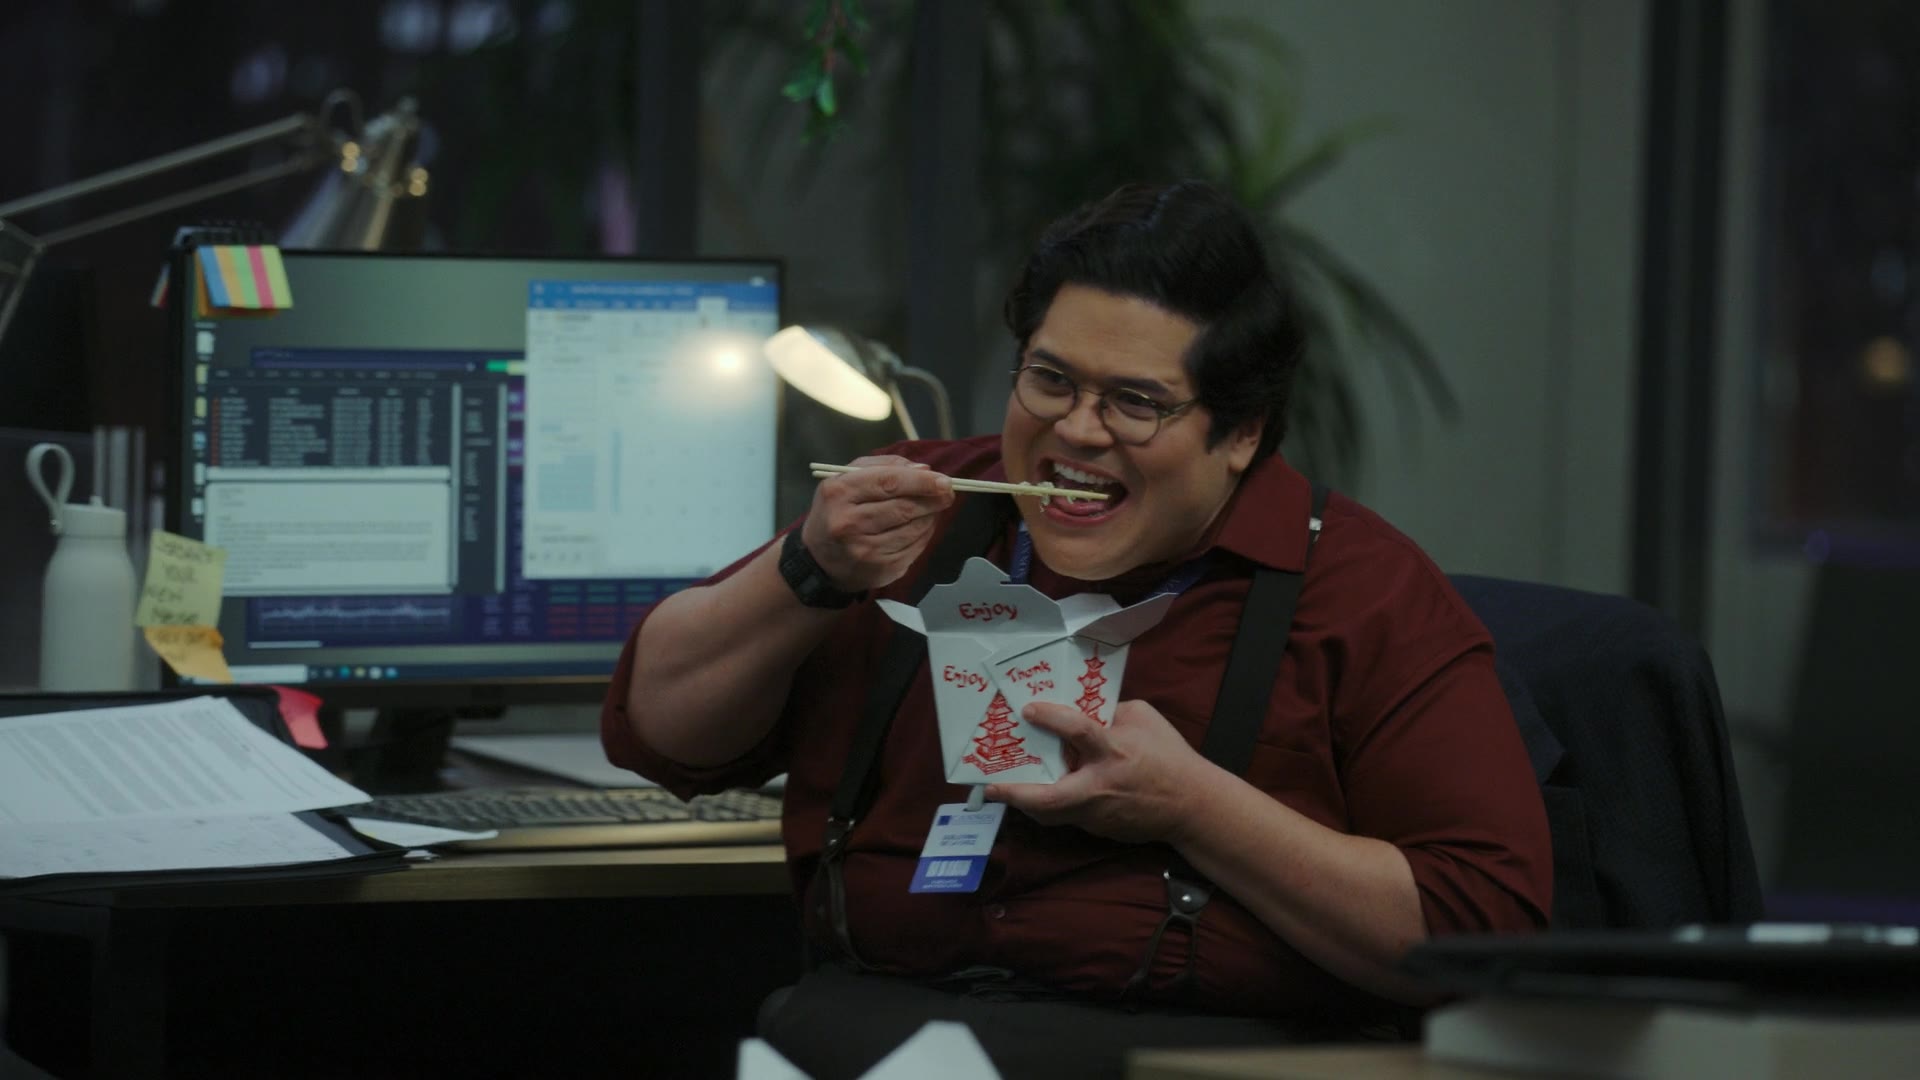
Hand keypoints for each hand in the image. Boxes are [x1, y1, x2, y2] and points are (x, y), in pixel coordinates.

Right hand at [802, 455, 953, 591]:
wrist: (818, 560)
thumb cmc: (837, 511)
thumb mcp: (846, 479)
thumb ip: (883, 466)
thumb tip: (923, 469)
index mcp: (839, 493)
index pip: (889, 482)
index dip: (921, 481)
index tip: (944, 480)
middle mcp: (848, 523)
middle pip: (904, 507)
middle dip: (932, 499)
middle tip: (947, 493)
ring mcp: (864, 550)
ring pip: (913, 529)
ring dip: (930, 517)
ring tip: (931, 508)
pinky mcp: (879, 569)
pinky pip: (914, 548)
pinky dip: (924, 535)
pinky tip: (920, 527)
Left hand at [985, 700, 1219, 844]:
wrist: (1191, 805)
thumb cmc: (1168, 756)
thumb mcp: (1143, 719)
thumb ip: (1109, 712)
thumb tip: (1081, 707)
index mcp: (1113, 752)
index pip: (1078, 732)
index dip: (1051, 719)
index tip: (1028, 709)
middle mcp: (1100, 787)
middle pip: (1049, 800)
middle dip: (1016, 795)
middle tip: (990, 787)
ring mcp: (1097, 814)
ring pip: (1052, 814)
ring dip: (1028, 802)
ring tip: (1006, 788)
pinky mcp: (1098, 829)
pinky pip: (1068, 815)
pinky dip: (1053, 805)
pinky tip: (1044, 792)